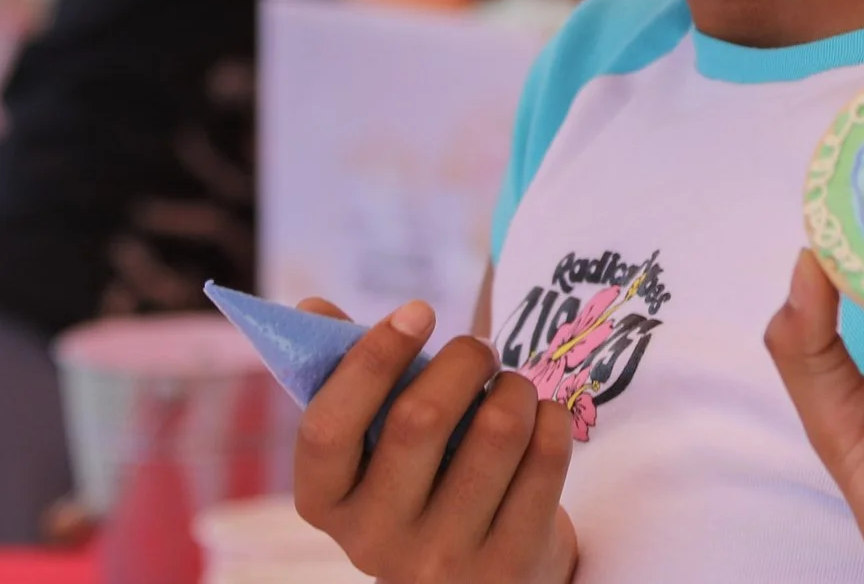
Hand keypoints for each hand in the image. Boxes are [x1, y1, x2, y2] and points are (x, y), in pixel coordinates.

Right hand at [290, 297, 578, 583]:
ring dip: (515, 387)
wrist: (484, 576)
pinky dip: (551, 419)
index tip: (419, 310)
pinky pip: (545, 459)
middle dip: (465, 358)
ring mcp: (443, 562)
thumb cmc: (421, 483)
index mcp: (326, 502)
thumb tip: (312, 307)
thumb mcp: (375, 446)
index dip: (373, 358)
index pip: (327, 427)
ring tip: (513, 387)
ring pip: (497, 430)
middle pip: (421, 418)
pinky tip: (543, 419)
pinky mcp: (509, 566)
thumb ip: (347, 375)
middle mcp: (374, 542)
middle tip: (480, 348)